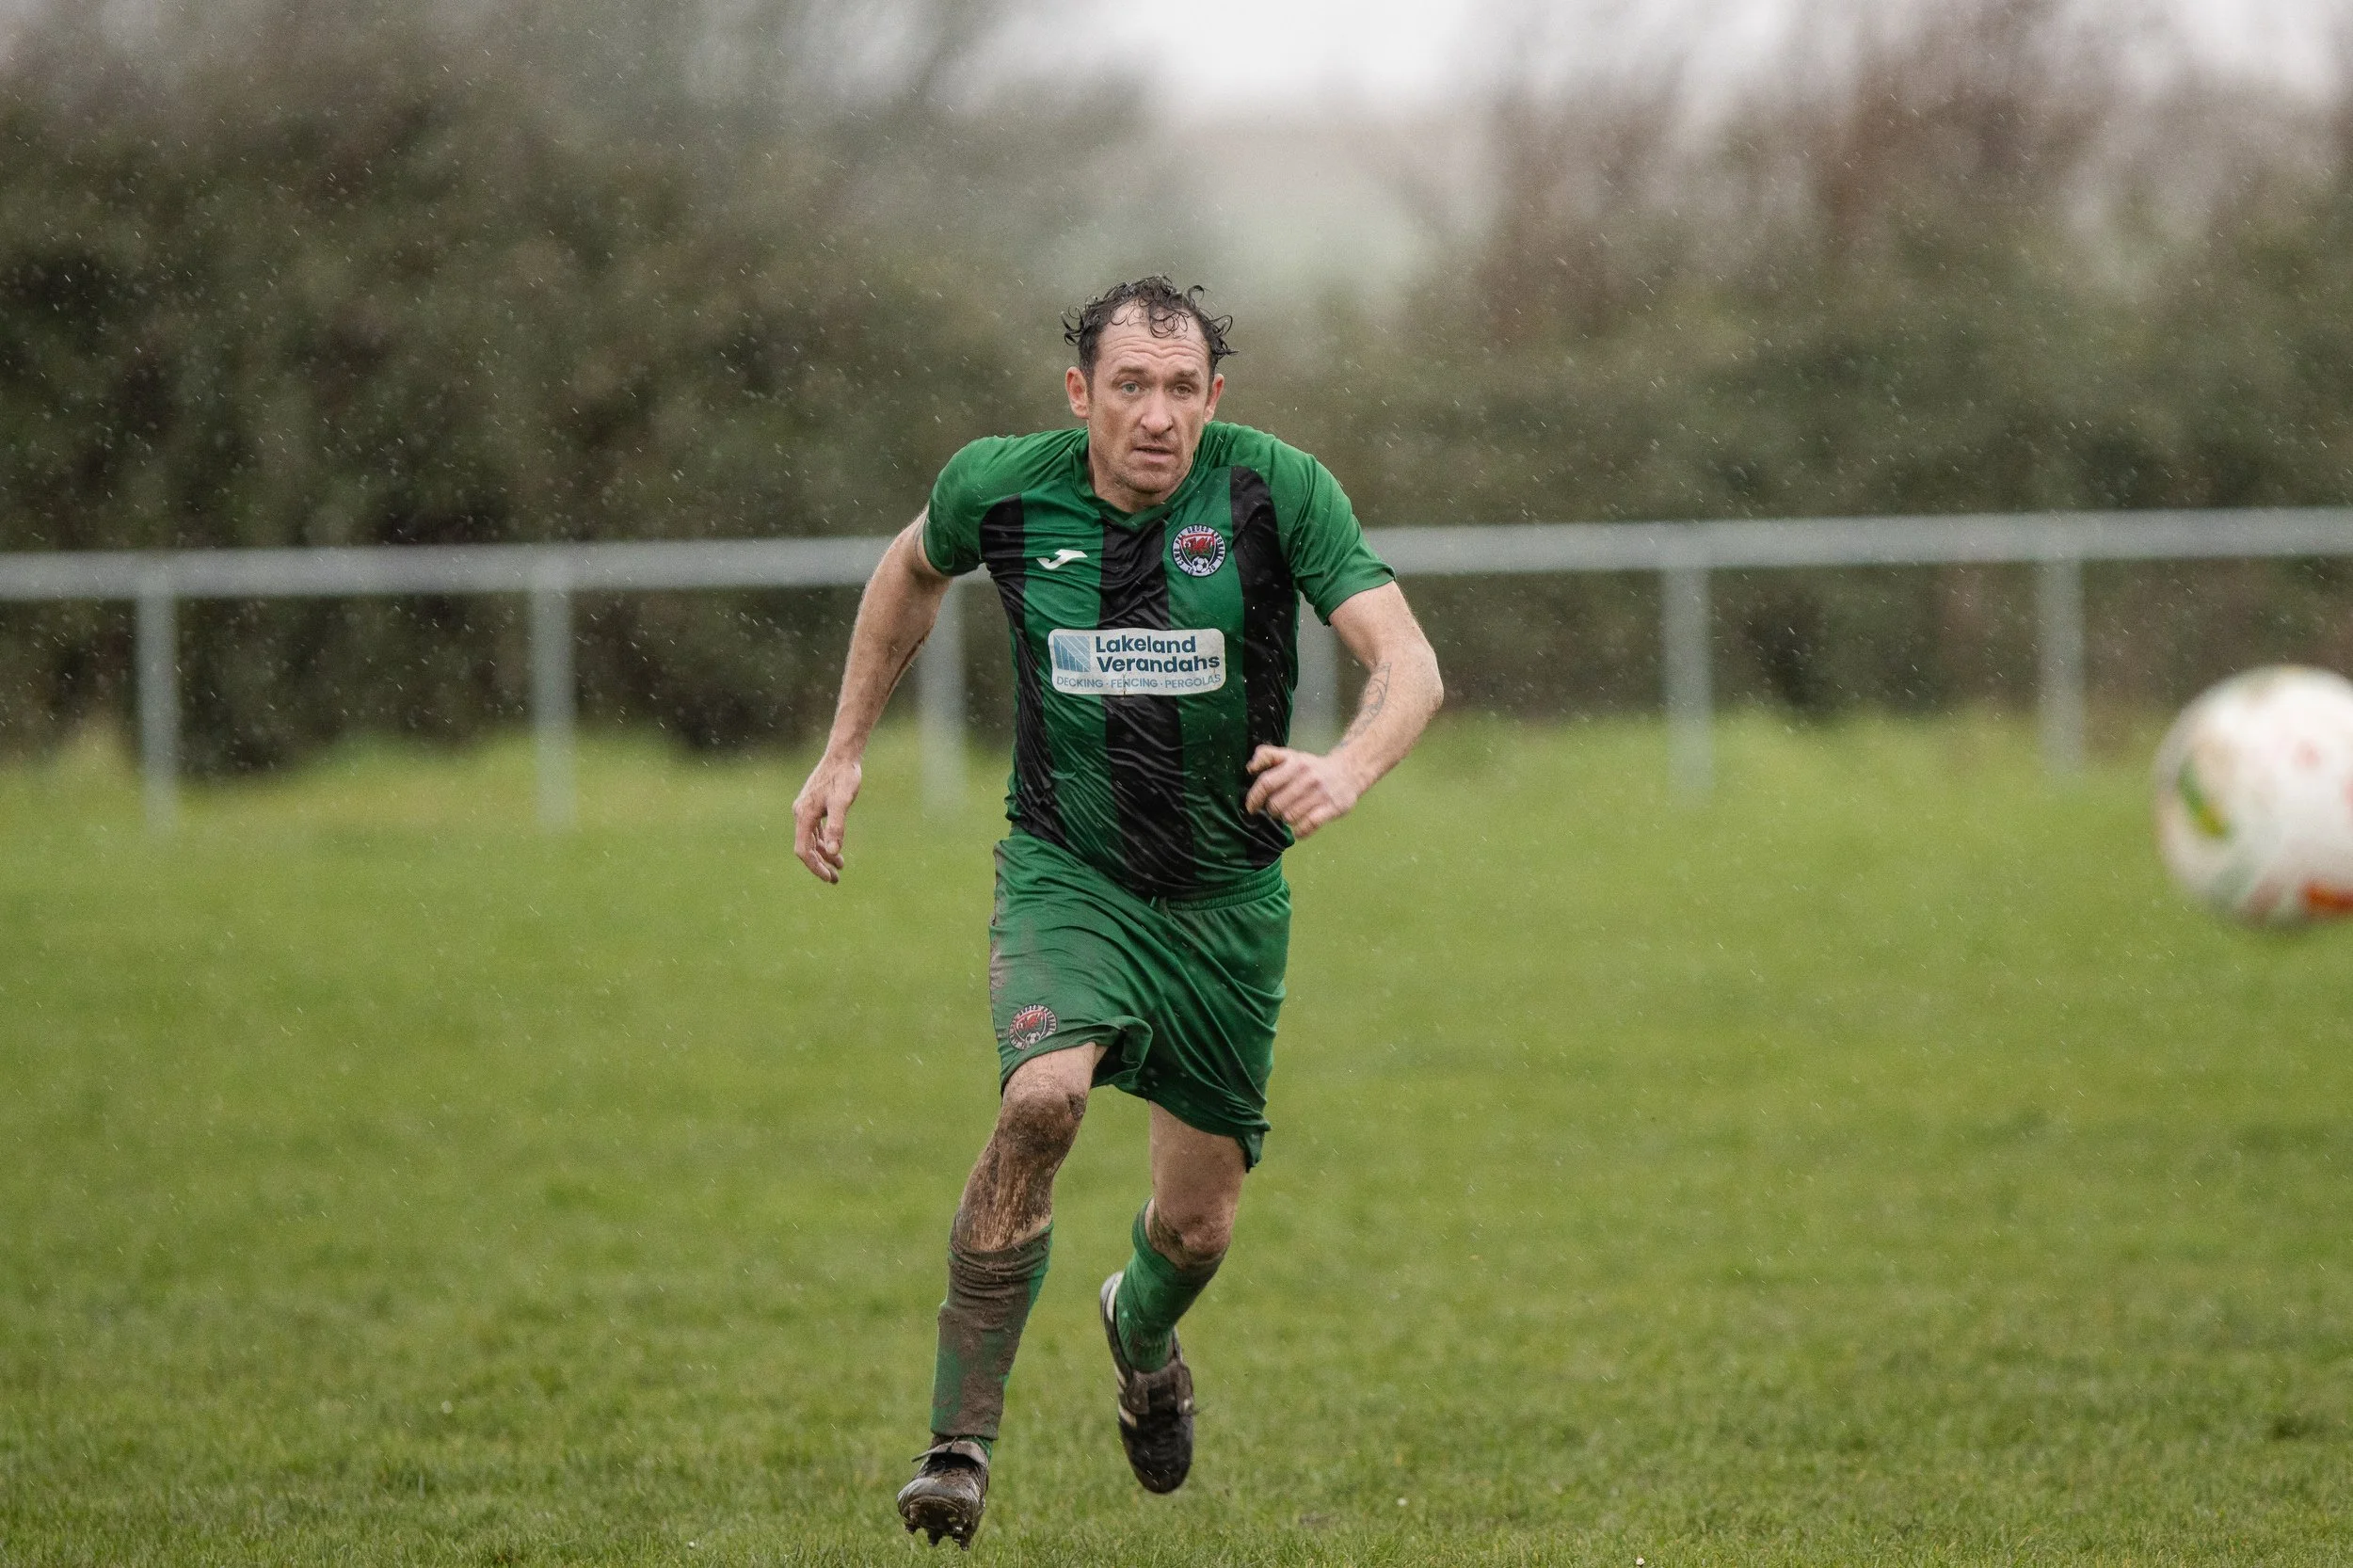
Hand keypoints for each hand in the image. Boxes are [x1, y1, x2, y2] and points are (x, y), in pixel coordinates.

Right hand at [792, 752, 862, 882]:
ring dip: (823, 854)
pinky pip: (814, 830)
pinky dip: (824, 841)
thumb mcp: (842, 802)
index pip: (803, 850)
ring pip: (811, 839)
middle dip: (819, 865)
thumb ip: (837, 827)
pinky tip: (835, 848)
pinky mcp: (813, 805)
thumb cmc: (844, 777)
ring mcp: (806, 809)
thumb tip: (832, 853)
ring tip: (840, 866)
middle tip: (835, 879)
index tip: (829, 878)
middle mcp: (800, 813)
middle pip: (805, 847)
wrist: (843, 755)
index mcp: (804, 815)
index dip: (814, 867)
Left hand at [1244, 746, 1362, 839]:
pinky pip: (1308, 826)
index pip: (1266, 783)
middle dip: (1272, 811)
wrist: (1348, 772)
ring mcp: (1320, 794)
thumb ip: (1268, 756)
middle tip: (1278, 809)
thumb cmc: (1312, 767)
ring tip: (1291, 814)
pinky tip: (1299, 829)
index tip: (1251, 808)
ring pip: (1289, 817)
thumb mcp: (1291, 756)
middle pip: (1275, 805)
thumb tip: (1250, 768)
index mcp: (1294, 763)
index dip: (1254, 798)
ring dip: (1286, 820)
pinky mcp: (1331, 808)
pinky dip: (1300, 832)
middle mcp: (1306, 777)